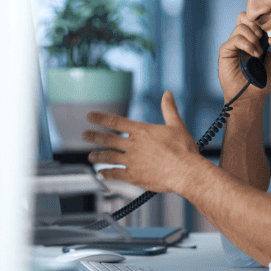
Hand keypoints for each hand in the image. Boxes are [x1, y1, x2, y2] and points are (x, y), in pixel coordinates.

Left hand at [84, 91, 201, 193]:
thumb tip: (168, 94)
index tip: (90, 116)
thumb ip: (169, 109)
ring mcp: (131, 161)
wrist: (185, 171)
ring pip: (108, 157)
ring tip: (90, 156)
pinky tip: (101, 174)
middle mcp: (133, 145)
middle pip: (107, 139)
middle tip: (85, 135)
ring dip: (98, 156)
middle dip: (94, 137)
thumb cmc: (183, 149)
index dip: (100, 118)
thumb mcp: (177, 125)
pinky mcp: (133, 176)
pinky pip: (115, 174)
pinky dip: (106, 174)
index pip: (115, 121)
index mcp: (141, 131)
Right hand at [218, 12, 270, 102]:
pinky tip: (253, 55)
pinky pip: (235, 39)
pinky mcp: (226, 51)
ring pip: (241, 26)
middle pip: (244, 17)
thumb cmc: (263, 82)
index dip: (262, 20)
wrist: (251, 97)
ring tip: (258, 52)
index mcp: (254, 40)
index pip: (254, 19)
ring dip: (253, 37)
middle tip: (263, 37)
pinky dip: (246, 44)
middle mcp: (242, 40)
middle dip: (256, 24)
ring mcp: (233, 45)